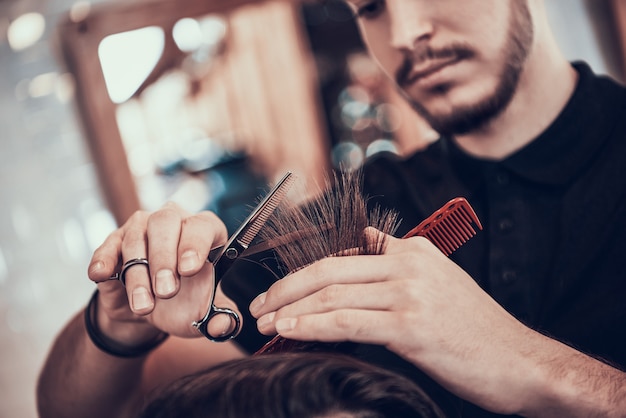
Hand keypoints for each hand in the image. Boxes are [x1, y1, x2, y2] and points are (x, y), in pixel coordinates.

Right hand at [87, 202, 239, 339]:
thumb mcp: (205, 314)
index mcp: (202, 231)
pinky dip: (104, 260)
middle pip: (165, 222)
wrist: (149, 311)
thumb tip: (223, 325)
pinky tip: (102, 274)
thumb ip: (221, 320)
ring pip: (136, 240)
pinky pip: (108, 246)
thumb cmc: (184, 303)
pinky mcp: (114, 242)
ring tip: (144, 306)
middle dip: (165, 259)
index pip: (202, 225)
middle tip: (167, 291)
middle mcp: (172, 221)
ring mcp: (141, 228)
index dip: (195, 243)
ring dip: (138, 275)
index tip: (190, 268)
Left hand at [250, 229, 538, 413]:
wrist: (521, 362)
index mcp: (413, 250)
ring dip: (291, 308)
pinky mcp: (412, 324)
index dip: (304, 271)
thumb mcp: (438, 285)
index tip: (280, 289)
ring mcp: (410, 292)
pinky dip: (313, 325)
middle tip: (260, 305)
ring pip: (333, 293)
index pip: (343, 253)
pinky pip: (348, 321)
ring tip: (266, 322)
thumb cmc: (476, 331)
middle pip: (329, 268)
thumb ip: (398, 268)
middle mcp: (409, 264)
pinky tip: (291, 331)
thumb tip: (361, 255)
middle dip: (286, 287)